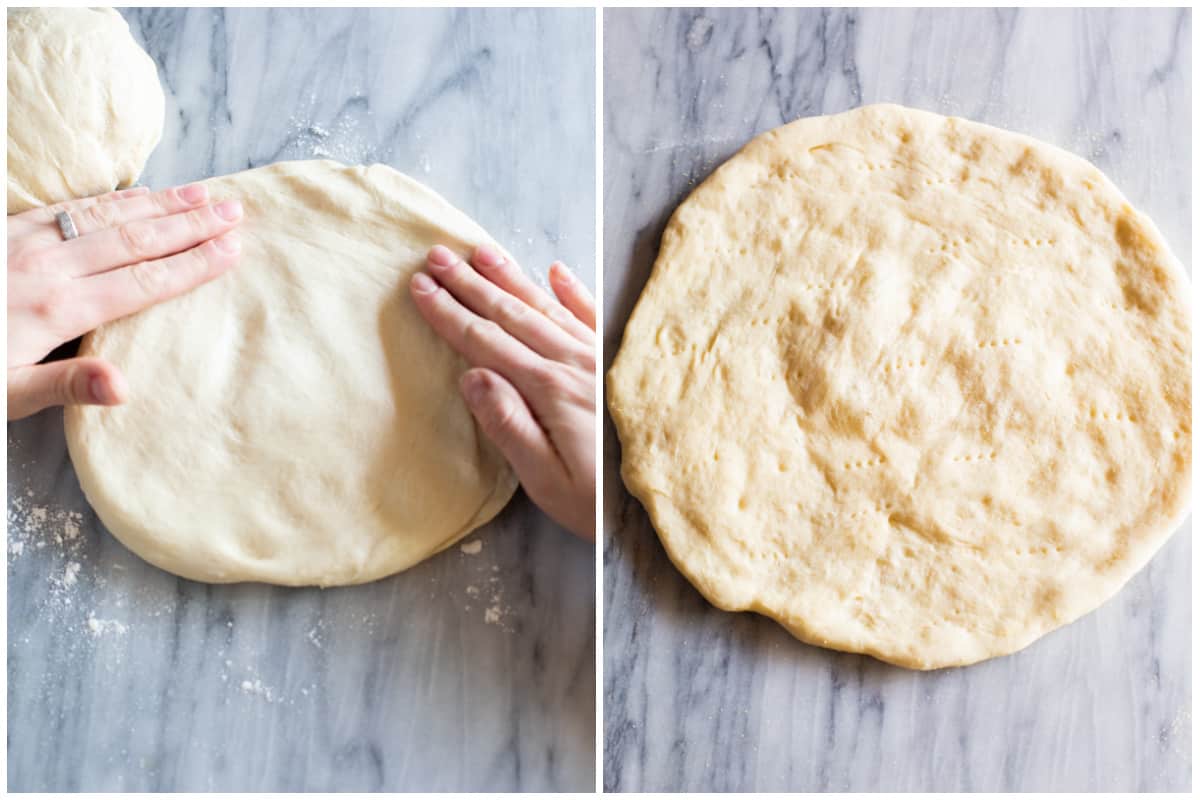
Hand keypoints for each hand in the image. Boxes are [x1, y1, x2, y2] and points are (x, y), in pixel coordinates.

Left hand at [7, 184, 242, 419]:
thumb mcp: (3, 394)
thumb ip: (64, 385)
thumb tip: (123, 388)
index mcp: (58, 309)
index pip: (144, 281)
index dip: (194, 265)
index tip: (234, 250)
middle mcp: (49, 267)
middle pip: (136, 239)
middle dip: (191, 224)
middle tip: (237, 211)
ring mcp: (26, 241)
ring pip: (109, 215)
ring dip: (162, 203)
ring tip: (204, 193)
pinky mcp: (7, 229)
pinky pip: (75, 207)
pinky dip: (116, 199)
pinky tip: (137, 195)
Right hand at [410, 244, 595, 540]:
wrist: (672, 489)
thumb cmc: (600, 500)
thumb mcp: (546, 480)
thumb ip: (508, 426)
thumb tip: (471, 376)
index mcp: (548, 389)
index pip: (485, 342)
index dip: (449, 314)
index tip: (420, 288)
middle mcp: (573, 362)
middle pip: (510, 314)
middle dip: (470, 283)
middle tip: (437, 256)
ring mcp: (598, 357)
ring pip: (546, 306)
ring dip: (510, 277)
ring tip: (481, 251)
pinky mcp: (619, 362)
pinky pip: (591, 315)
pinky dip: (572, 290)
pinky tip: (556, 271)